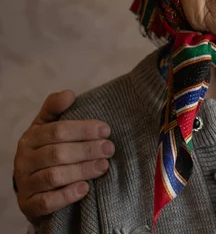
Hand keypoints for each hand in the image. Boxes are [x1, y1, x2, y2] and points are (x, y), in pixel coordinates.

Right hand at [13, 90, 114, 222]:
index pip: (57, 130)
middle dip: (87, 150)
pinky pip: (46, 202)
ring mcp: (25, 184)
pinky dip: (67, 195)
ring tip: (103, 166)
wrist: (32, 186)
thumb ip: (56, 109)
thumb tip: (69, 93)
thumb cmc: (46, 150)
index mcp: (30, 138)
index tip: (106, 130)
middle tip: (110, 149)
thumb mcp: (47, 127)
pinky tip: (85, 189)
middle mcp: (24, 160)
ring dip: (82, 170)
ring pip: (54, 176)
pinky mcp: (29, 204)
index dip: (83, 129)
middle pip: (57, 153)